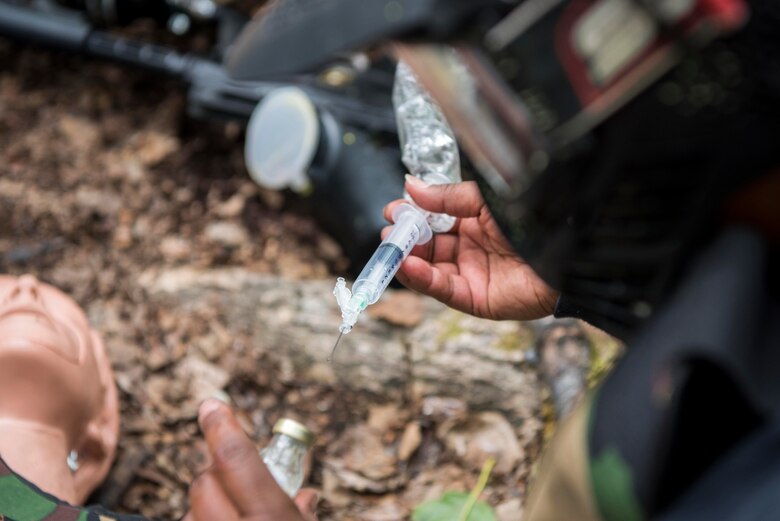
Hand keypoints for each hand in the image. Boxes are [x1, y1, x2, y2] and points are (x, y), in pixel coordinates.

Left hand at [184, 400, 317, 520]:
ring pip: (190, 509)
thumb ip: (301, 512)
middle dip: (217, 474)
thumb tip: (305, 497)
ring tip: (230, 514)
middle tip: (236, 482)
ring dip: (205, 506)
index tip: (212, 405)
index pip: (234, 458)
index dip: (220, 427)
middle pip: (205, 482)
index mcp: (271, 518)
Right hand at [383, 177, 557, 320]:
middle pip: (427, 248)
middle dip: (404, 240)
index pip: (432, 222)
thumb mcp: (484, 200)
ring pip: (430, 270)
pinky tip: (407, 265)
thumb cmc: (533, 219)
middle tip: (388, 231)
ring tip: (390, 248)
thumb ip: (447, 196)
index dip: (411, 217)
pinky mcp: (476, 299)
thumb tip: (411, 185)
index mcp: (473, 225)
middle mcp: (470, 250)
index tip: (392, 210)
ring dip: (407, 260)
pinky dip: (422, 279)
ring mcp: (472, 275)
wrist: (569, 249)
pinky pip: (443, 289)